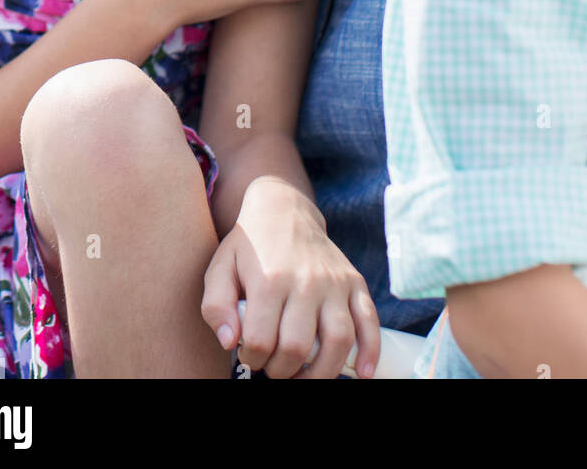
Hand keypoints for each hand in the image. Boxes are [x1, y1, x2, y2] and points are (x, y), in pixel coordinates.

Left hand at [201, 177, 380, 378]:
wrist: (283, 209)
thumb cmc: (249, 247)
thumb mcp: (220, 269)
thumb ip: (216, 307)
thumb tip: (230, 342)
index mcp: (269, 279)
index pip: (260, 342)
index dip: (251, 359)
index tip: (249, 354)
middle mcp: (306, 280)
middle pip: (297, 348)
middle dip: (281, 371)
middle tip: (273, 366)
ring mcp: (334, 281)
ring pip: (338, 341)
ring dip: (321, 373)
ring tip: (305, 376)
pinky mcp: (354, 281)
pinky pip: (369, 320)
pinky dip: (370, 350)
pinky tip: (362, 372)